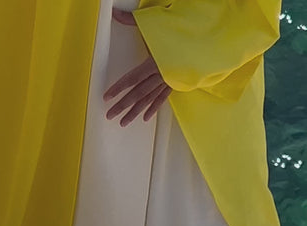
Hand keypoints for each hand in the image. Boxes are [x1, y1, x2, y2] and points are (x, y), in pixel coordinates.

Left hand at [104, 9, 171, 126]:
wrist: (209, 37)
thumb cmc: (182, 29)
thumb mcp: (156, 23)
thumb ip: (133, 20)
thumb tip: (115, 13)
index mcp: (155, 62)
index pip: (132, 78)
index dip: (118, 88)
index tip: (106, 97)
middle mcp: (161, 74)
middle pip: (137, 93)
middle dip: (122, 106)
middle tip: (109, 115)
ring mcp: (169, 80)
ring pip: (149, 99)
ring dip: (135, 112)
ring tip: (123, 122)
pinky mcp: (177, 82)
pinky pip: (163, 98)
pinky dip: (153, 108)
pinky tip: (145, 118)